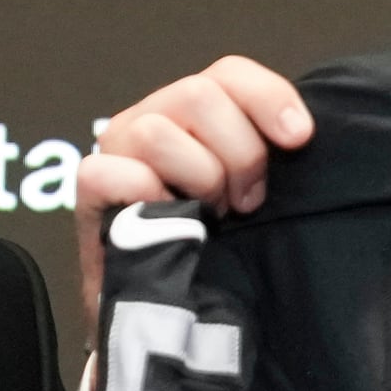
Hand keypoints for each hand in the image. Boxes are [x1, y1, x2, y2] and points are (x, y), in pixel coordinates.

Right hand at [76, 58, 312, 320]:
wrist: (170, 317)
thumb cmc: (216, 252)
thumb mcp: (251, 191)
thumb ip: (266, 150)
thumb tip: (300, 134)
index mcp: (194, 113)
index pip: (230, 73)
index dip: (269, 97)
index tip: (299, 139)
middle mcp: (151, 120)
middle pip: (199, 94)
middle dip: (238, 152)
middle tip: (245, 201)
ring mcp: (115, 151)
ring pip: (157, 132)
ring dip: (197, 179)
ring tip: (208, 217)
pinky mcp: (90, 190)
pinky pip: (120, 174)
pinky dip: (152, 199)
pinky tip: (170, 225)